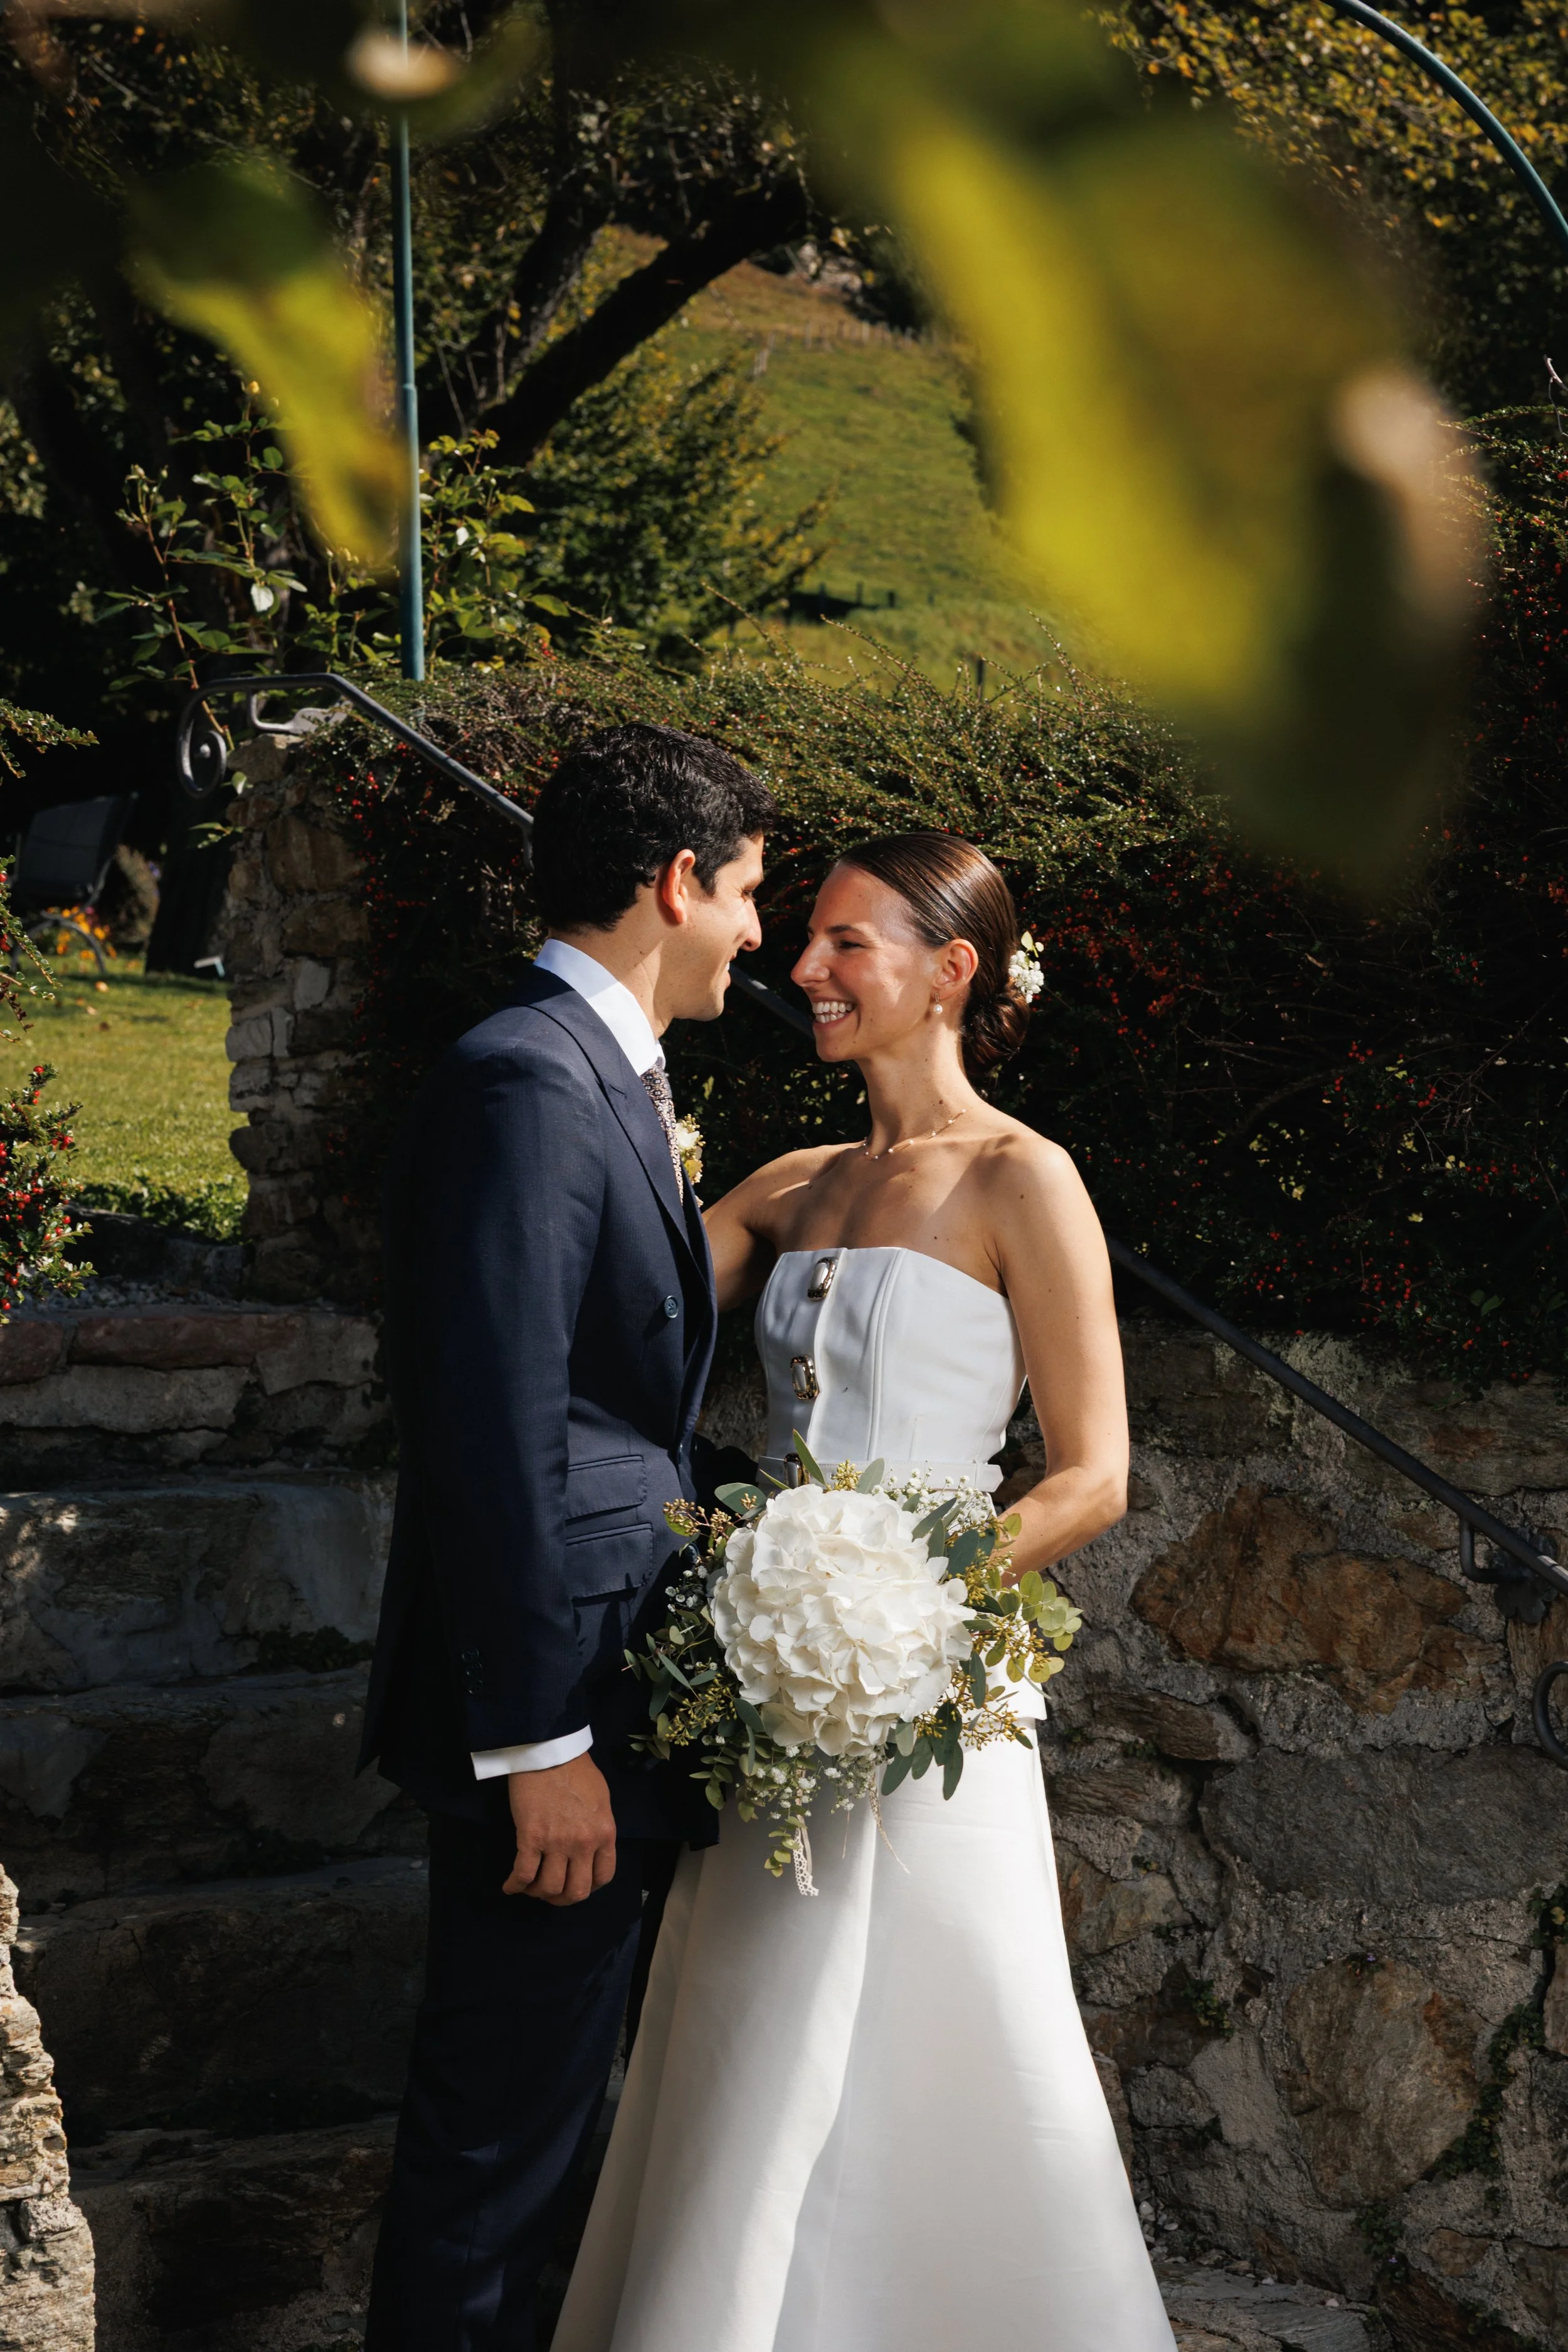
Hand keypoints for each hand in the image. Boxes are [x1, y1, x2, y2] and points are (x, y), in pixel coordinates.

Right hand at [503, 1752, 616, 1903]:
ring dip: (537, 1893)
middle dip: (562, 1898)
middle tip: (550, 1893)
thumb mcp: (601, 1800)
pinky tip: (510, 1887)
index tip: (575, 1885)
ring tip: (529, 1886)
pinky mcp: (531, 1838)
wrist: (550, 1751)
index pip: (603, 1877)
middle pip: (575, 1891)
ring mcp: (557, 1843)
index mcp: (604, 1834)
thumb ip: (598, 1828)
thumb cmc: (576, 1770)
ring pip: (548, 1888)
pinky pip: (523, 1874)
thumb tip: (590, 1847)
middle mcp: (583, 1844)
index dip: (588, 1887)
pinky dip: (515, 1886)